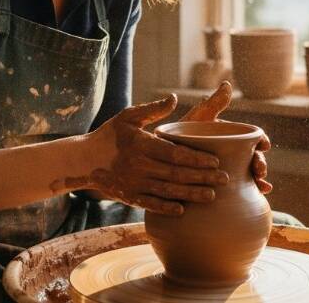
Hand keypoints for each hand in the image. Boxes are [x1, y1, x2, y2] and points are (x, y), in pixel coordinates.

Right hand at [87, 95, 228, 215]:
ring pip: (168, 191)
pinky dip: (166, 208)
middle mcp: (139, 166)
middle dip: (203, 178)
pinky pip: (151, 204)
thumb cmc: (109, 134)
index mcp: (142, 144)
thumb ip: (152, 109)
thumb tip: (174, 98)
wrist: (83, 159)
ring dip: (191, 194)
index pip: (175, 153)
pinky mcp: (129, 196)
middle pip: (177, 174)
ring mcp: (134, 183)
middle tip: (224, 179)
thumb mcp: (128, 116)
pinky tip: (182, 210)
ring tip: (212, 196)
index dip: (197, 159)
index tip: (216, 161)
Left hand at [181, 81, 272, 193]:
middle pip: (252, 157)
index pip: (251, 137)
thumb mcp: (198, 120)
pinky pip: (238, 191)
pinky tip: (259, 194)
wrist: (162, 158)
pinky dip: (252, 192)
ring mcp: (226, 170)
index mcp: (228, 136)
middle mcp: (230, 153)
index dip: (261, 141)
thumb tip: (227, 84)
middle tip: (260, 169)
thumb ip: (213, 104)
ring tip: (261, 184)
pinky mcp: (220, 186)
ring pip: (249, 175)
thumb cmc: (180, 134)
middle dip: (260, 163)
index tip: (264, 145)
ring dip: (259, 179)